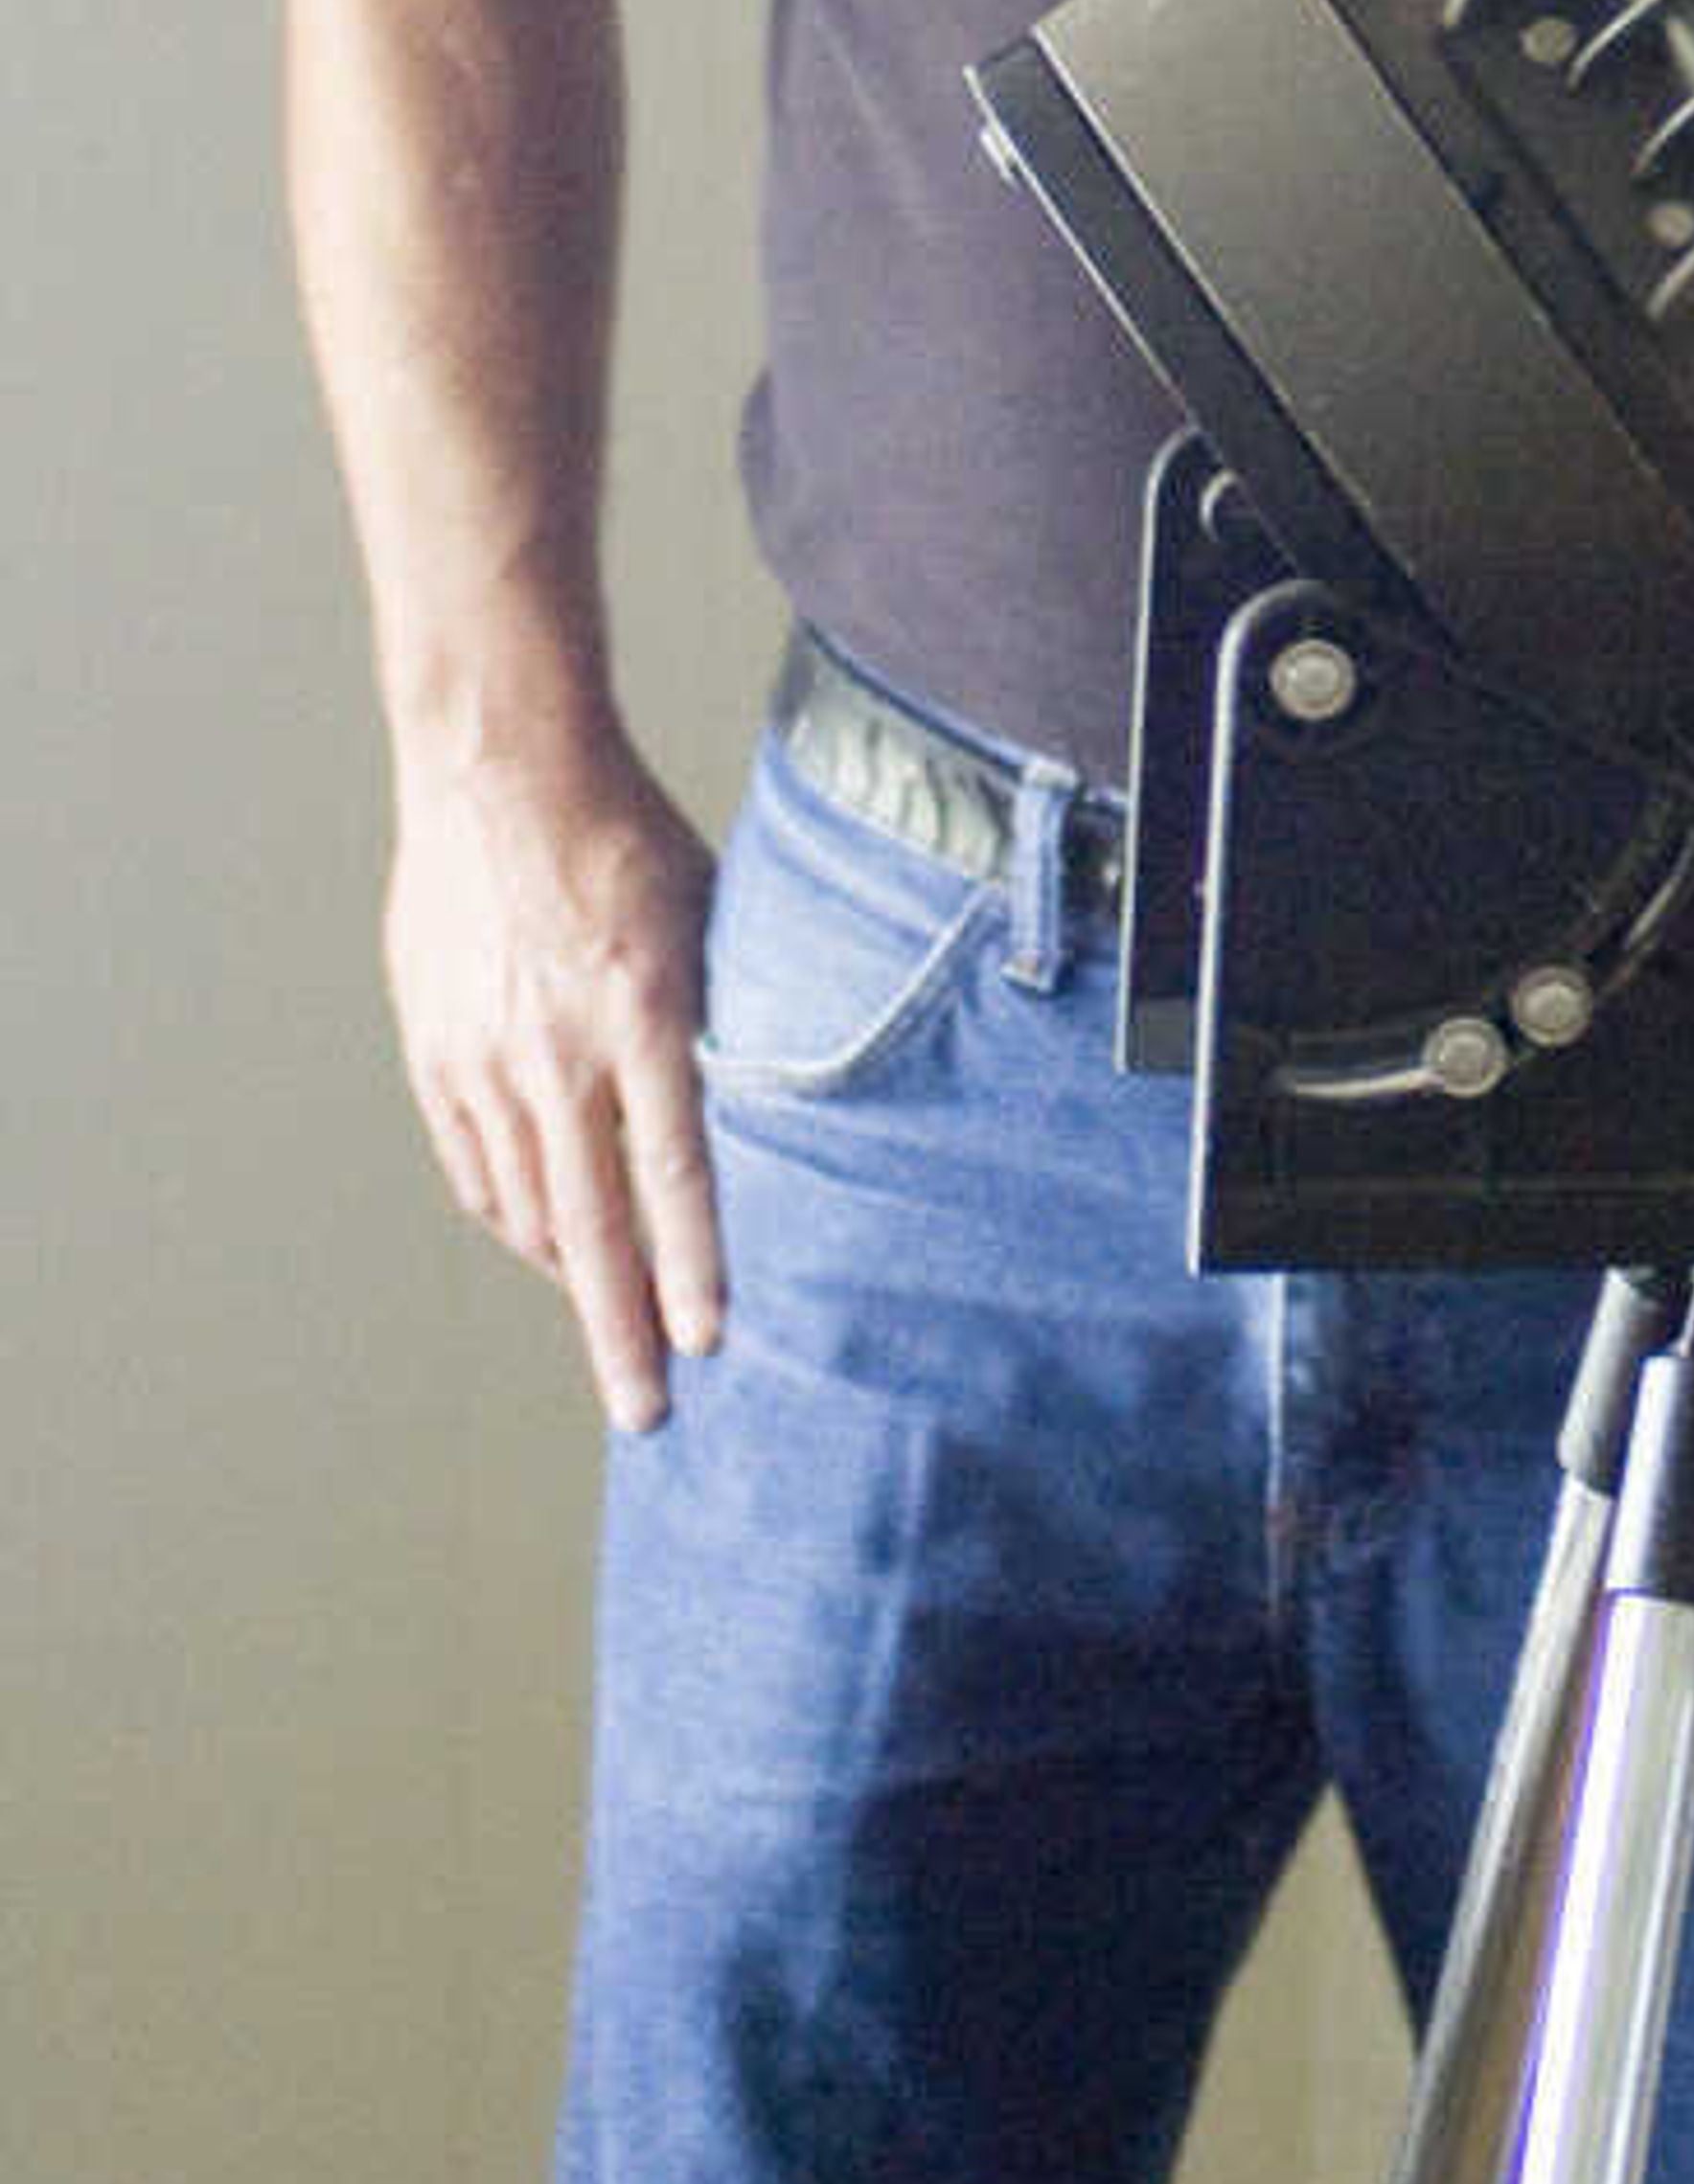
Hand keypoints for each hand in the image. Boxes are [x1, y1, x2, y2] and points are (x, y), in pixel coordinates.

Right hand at [384, 730, 722, 1432]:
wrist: (499, 771)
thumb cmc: (627, 837)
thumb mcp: (708, 917)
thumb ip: (722, 1017)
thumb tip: (767, 1105)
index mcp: (640, 1013)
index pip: (674, 1172)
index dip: (694, 1266)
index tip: (713, 1344)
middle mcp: (556, 1052)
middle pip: (592, 1226)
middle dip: (623, 1330)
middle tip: (649, 1412)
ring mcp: (485, 1061)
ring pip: (530, 1211)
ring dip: (573, 1281)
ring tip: (614, 1330)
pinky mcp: (436, 1056)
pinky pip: (478, 1171)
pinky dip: (516, 1222)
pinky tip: (547, 1249)